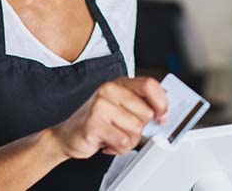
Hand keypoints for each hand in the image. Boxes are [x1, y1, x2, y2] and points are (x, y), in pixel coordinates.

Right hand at [49, 77, 168, 158]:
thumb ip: (140, 105)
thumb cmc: (97, 122)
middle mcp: (110, 90)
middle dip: (140, 129)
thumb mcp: (120, 108)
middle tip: (124, 130)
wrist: (67, 135)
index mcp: (119, 84)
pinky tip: (108, 144)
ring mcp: (100, 105)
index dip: (161, 102)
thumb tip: (163, 112)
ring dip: (129, 141)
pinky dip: (120, 148)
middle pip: (146, 112)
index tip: (162, 116)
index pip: (150, 85)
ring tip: (114, 137)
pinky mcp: (94, 122)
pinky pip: (123, 140)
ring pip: (136, 129)